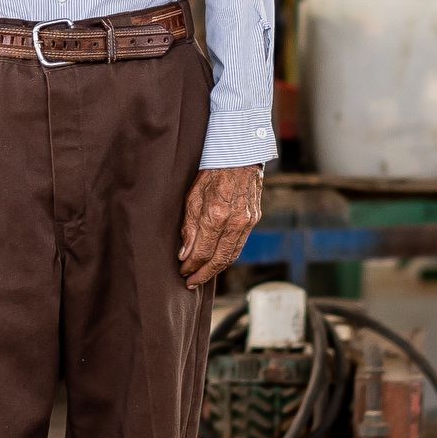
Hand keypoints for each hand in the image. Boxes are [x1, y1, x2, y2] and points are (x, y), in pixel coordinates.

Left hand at [178, 164, 263, 289]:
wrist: (240, 154)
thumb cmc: (211, 171)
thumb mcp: (192, 195)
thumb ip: (189, 226)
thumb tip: (184, 254)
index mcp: (216, 215)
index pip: (202, 252)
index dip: (191, 266)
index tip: (182, 271)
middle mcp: (235, 222)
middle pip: (219, 260)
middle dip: (203, 274)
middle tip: (191, 283)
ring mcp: (247, 222)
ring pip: (232, 255)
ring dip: (216, 269)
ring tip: (202, 275)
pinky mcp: (254, 219)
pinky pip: (240, 245)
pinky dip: (228, 256)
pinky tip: (217, 260)